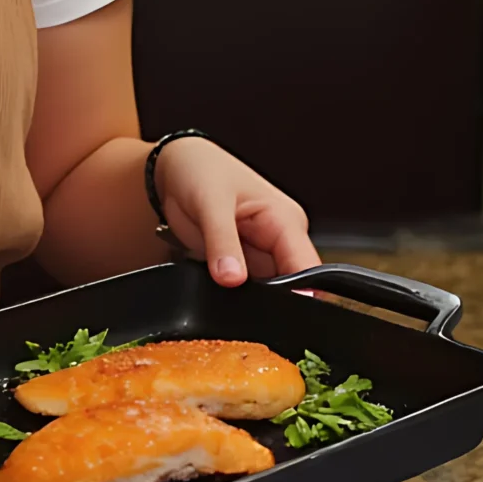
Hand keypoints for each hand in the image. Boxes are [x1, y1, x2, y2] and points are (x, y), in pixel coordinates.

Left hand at [152, 136, 318, 286]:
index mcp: (286, 220)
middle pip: (289, 287)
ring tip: (224, 288)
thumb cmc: (200, 171)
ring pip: (265, 293)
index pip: (306, 267)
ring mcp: (259, 254)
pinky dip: (232, 295)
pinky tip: (218, 290)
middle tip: (239, 298)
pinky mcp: (240, 264)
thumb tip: (232, 278)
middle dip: (268, 301)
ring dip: (247, 299)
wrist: (175, 171)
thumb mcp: (210, 202)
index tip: (277, 311)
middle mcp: (279, 240)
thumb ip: (222, 241)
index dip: (299, 294)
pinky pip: (243, 290)